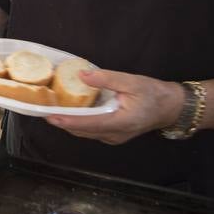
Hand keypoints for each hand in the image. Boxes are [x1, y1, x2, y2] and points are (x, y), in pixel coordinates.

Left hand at [43, 69, 184, 145]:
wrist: (170, 107)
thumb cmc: (154, 93)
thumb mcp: (132, 81)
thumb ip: (107, 79)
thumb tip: (82, 75)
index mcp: (120, 123)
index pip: (88, 124)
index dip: (67, 121)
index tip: (50, 116)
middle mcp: (115, 135)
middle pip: (82, 131)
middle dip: (62, 122)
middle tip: (44, 110)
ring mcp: (114, 138)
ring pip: (86, 133)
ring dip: (69, 123)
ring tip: (52, 111)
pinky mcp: (113, 135)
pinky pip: (92, 131)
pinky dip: (79, 123)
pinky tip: (71, 112)